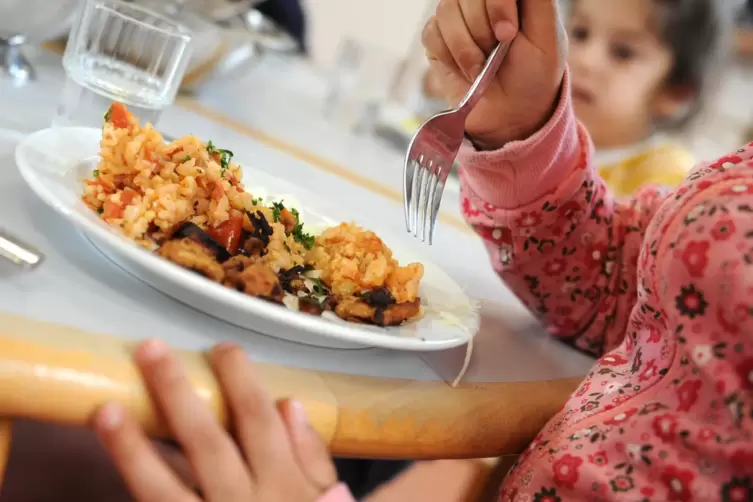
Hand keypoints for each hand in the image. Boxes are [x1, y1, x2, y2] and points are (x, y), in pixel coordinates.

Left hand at [91, 340, 337, 500]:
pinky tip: (109, 473)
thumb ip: (313, 457)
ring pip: (165, 488)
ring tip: (105, 410)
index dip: (239, 379)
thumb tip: (289, 404)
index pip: (257, 419)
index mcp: (283, 484)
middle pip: (205, 441)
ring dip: (133, 448)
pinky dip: (132, 491)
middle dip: (176, 392)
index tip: (220, 348)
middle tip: (150, 350)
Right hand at [422, 0, 566, 148]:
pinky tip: (466, 69)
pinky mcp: (437, 40)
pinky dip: (449, 56)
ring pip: (446, 10)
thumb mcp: (547, 35)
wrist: (510, 114)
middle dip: (481, 28)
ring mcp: (456, 18)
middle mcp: (480, 2)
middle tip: (497, 52)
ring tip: (481, 67)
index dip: (496, 3)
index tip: (507, 33)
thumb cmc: (533, 75)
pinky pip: (431, 33)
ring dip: (465, 47)